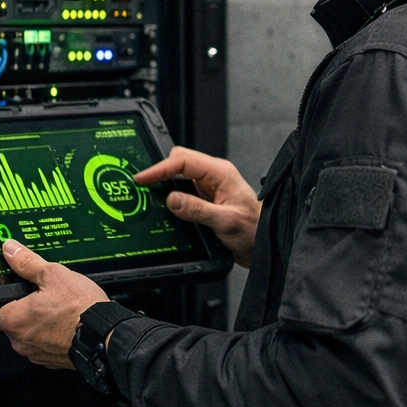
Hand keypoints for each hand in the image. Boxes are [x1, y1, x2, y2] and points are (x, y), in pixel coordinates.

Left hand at [0, 239, 108, 368]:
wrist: (106, 336)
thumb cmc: (81, 309)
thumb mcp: (54, 275)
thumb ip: (27, 263)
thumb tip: (10, 250)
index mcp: (14, 319)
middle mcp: (20, 341)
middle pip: (8, 322)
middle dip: (19, 308)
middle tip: (36, 293)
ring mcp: (35, 353)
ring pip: (27, 334)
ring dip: (35, 322)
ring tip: (55, 307)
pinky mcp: (51, 360)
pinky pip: (43, 344)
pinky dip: (49, 334)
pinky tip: (64, 322)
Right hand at [134, 146, 259, 267]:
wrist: (264, 246)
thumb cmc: (255, 230)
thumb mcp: (225, 221)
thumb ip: (198, 210)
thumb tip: (172, 199)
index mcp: (221, 173)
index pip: (184, 161)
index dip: (160, 168)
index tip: (142, 178)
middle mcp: (214, 176)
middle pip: (179, 162)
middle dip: (160, 172)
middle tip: (141, 187)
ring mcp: (209, 188)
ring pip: (179, 176)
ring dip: (164, 185)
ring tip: (147, 195)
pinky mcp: (205, 200)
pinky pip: (183, 192)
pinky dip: (170, 197)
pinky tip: (163, 207)